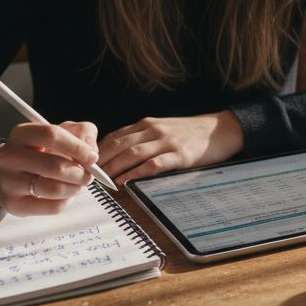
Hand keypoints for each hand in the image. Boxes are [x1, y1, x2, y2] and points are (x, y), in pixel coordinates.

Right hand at [0, 121, 99, 215]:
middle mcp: (9, 156)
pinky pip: (52, 207)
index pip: (51, 135)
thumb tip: (91, 153)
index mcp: (21, 134)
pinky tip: (65, 195)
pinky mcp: (14, 204)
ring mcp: (8, 182)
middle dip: (81, 173)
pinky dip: (66, 201)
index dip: (77, 147)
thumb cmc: (40, 151)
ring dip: (75, 188)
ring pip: (55, 189)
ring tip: (77, 185)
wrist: (6, 174)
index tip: (92, 157)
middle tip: (88, 175)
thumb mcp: (60, 133)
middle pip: (55, 166)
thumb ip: (82, 133)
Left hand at [98, 111, 244, 185]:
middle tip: (87, 176)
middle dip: (100, 161)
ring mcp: (167, 142)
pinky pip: (154, 164)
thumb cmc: (191, 133)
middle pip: (119, 144)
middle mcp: (154, 130)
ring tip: (101, 181)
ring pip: (133, 153)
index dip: (97, 151)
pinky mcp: (180, 155)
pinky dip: (137, 173)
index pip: (115, 136)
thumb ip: (143, 138)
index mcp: (147, 124)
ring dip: (114, 167)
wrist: (220, 129)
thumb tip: (118, 154)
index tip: (84, 164)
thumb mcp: (163, 129)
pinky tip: (126, 181)